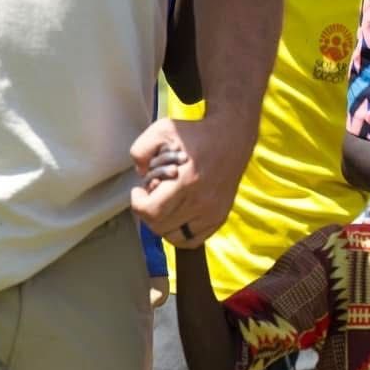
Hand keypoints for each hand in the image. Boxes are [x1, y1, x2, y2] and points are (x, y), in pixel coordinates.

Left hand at [129, 116, 245, 246]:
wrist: (231, 138)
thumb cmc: (195, 134)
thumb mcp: (161, 130)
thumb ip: (140, 151)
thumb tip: (139, 174)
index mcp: (186, 180)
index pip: (151, 211)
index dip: (138, 203)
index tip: (139, 191)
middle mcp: (201, 201)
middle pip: (160, 226)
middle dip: (149, 212)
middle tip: (152, 196)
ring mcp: (212, 212)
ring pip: (174, 237)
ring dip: (162, 224)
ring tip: (165, 205)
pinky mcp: (219, 217)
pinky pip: (192, 239)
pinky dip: (179, 233)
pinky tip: (176, 216)